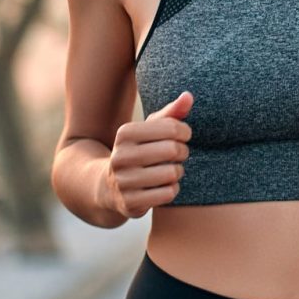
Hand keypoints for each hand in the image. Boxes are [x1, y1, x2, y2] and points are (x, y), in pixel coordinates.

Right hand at [104, 91, 191, 218]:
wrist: (109, 186)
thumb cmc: (139, 150)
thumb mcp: (151, 129)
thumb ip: (172, 112)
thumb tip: (189, 96)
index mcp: (125, 133)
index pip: (172, 127)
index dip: (185, 131)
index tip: (183, 136)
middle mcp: (120, 156)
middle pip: (172, 150)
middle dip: (183, 152)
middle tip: (179, 154)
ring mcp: (123, 181)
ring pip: (171, 173)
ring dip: (177, 171)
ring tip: (171, 169)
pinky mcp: (130, 203)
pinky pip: (168, 193)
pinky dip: (172, 189)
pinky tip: (164, 185)